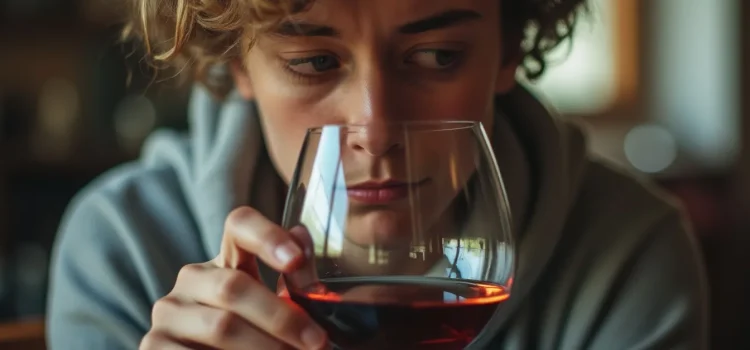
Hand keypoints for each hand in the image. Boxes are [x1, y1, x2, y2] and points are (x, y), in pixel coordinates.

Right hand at [140, 206, 327, 349]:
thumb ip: (294, 283)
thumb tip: (303, 245)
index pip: (239, 225)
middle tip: (316, 341)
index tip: (296, 260)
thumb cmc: (257, 338)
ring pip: (221, 325)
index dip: (267, 236)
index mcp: (227, 260)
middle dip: (281, 317)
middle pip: (234, 286)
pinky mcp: (152, 345)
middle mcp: (193, 278)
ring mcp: (169, 312)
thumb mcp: (278, 309)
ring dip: (264, 347)